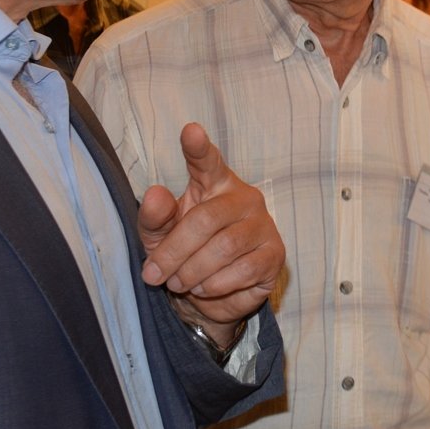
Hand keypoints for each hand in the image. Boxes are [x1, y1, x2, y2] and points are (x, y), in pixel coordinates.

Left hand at [137, 123, 283, 331]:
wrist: (209, 297)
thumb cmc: (183, 254)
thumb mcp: (158, 237)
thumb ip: (154, 217)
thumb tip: (154, 194)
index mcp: (213, 183)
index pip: (207, 161)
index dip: (198, 148)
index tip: (189, 131)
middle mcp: (243, 197)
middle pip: (206, 220)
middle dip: (174, 252)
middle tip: (154, 274)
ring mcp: (263, 224)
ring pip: (224, 248)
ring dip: (192, 272)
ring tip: (179, 282)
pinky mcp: (275, 253)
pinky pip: (244, 270)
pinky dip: (215, 285)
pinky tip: (205, 287)